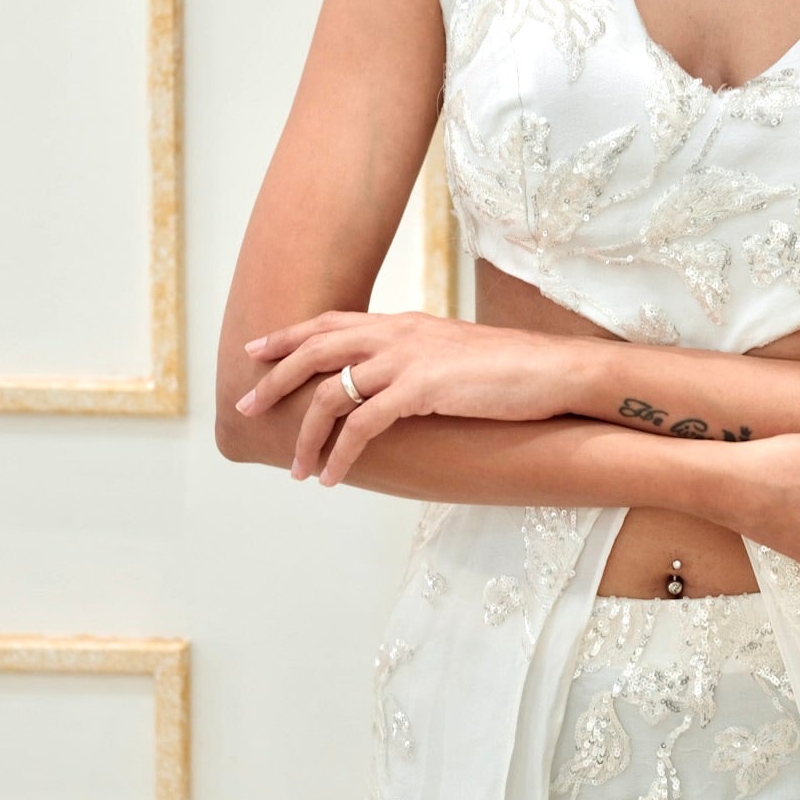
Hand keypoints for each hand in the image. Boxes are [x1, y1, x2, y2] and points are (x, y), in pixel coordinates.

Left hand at [235, 309, 586, 484]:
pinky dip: (340, 454)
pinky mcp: (423, 389)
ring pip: (332, 394)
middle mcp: (398, 333)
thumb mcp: (453, 354)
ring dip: (306, 436)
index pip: (332, 322)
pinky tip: (332, 477)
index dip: (289, 335)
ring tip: (297, 470)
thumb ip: (417, 361)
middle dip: (274, 380)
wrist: (554, 370)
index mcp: (404, 323)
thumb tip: (391, 385)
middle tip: (245, 409)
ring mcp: (408, 359)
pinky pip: (363, 426)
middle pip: (316, 350)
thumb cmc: (513, 369)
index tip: (255, 350)